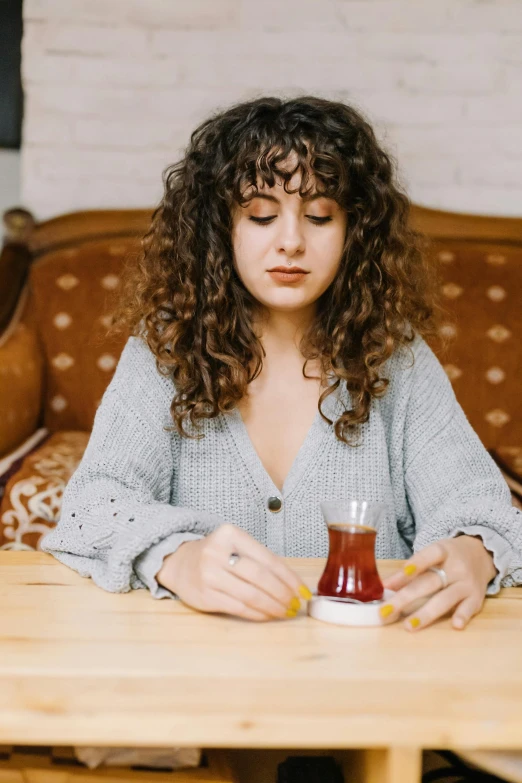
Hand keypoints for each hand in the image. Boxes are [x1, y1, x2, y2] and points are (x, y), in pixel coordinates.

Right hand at [156, 523, 310, 620]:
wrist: (180, 563)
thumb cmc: (217, 555)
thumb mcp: (235, 545)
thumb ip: (260, 559)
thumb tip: (292, 583)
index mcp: (230, 534)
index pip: (267, 559)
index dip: (289, 577)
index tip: (303, 591)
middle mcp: (217, 553)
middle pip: (260, 577)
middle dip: (283, 593)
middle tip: (296, 604)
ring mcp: (209, 575)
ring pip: (250, 594)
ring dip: (273, 606)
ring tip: (285, 611)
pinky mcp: (205, 595)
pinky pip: (238, 607)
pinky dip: (257, 613)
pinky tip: (267, 615)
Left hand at [380, 535, 497, 631]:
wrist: (482, 554)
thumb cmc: (449, 557)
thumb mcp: (432, 555)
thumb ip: (412, 569)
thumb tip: (386, 587)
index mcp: (444, 551)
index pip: (428, 556)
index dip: (414, 565)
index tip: (393, 580)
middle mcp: (456, 567)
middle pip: (429, 582)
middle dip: (406, 598)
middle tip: (386, 611)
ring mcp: (467, 583)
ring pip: (445, 598)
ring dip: (426, 613)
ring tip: (409, 625)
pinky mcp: (476, 598)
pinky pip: (469, 608)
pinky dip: (462, 615)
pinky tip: (455, 625)